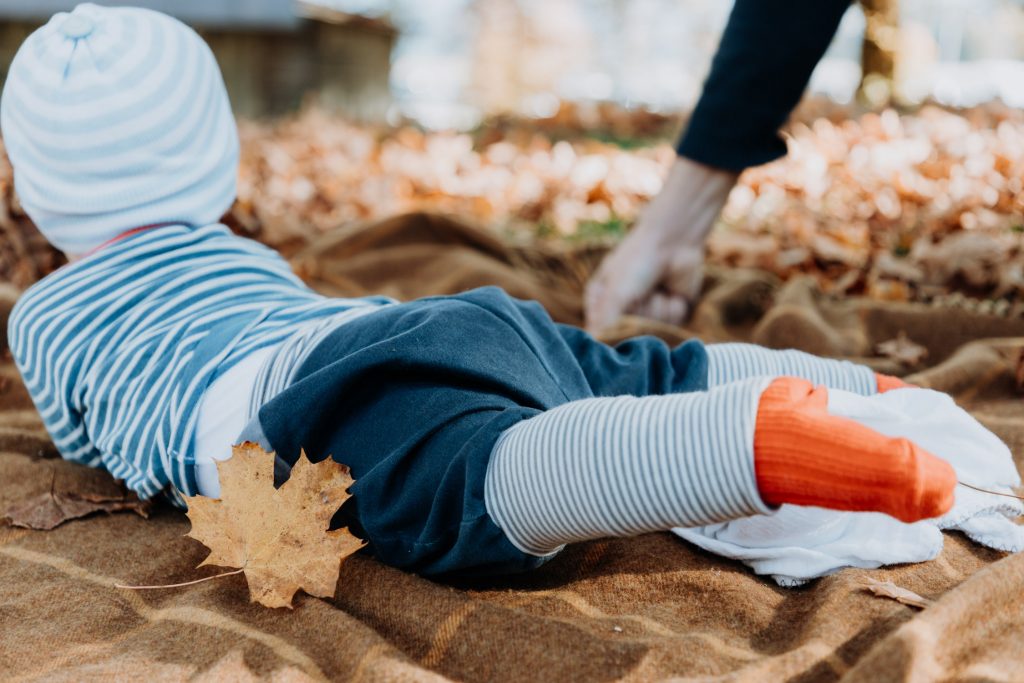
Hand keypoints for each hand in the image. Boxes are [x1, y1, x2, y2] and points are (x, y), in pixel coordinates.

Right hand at [584, 157, 737, 332]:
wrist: (673, 242)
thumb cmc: (636, 262)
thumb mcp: (615, 293)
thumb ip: (605, 324)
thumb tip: (596, 349)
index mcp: (600, 303)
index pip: (599, 335)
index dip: (610, 334)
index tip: (619, 323)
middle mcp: (621, 311)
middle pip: (628, 336)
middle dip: (638, 316)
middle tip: (641, 294)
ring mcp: (646, 313)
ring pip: (651, 333)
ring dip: (657, 310)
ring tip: (657, 290)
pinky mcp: (669, 314)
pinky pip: (670, 326)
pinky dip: (672, 309)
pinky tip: (671, 293)